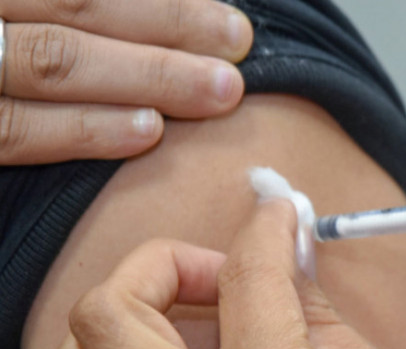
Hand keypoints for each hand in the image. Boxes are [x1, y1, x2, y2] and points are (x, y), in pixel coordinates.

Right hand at [0, 0, 251, 163]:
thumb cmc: (7, 28)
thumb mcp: (30, 10)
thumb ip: (65, 7)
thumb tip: (154, 8)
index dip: (162, 2)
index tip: (230, 22)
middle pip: (77, 9)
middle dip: (168, 28)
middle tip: (238, 48)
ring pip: (51, 64)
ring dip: (145, 78)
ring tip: (216, 93)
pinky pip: (13, 133)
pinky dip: (80, 130)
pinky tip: (145, 135)